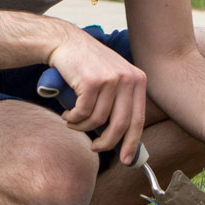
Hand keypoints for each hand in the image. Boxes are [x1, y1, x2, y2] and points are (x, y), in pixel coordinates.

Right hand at [46, 31, 147, 161]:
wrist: (66, 43)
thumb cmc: (88, 66)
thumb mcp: (113, 81)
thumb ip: (120, 104)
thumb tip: (124, 141)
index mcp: (138, 80)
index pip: (138, 119)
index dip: (132, 143)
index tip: (127, 160)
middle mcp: (128, 78)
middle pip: (121, 125)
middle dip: (106, 143)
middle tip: (94, 148)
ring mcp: (111, 79)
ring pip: (98, 120)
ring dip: (82, 127)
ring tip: (73, 120)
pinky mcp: (92, 81)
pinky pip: (82, 113)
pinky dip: (73, 118)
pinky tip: (67, 112)